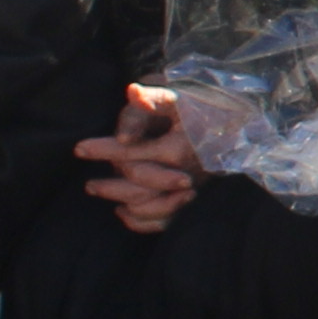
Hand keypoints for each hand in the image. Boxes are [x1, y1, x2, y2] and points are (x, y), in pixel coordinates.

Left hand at [74, 82, 201, 237]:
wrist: (237, 118)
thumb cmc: (201, 104)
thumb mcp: (174, 97)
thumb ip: (148, 104)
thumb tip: (124, 135)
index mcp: (177, 148)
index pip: (131, 154)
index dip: (103, 150)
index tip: (80, 148)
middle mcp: (185, 173)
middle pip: (138, 186)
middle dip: (110, 186)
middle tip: (89, 185)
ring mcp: (191, 188)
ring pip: (150, 206)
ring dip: (122, 201)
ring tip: (99, 193)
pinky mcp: (194, 197)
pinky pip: (167, 220)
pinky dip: (143, 222)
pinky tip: (124, 213)